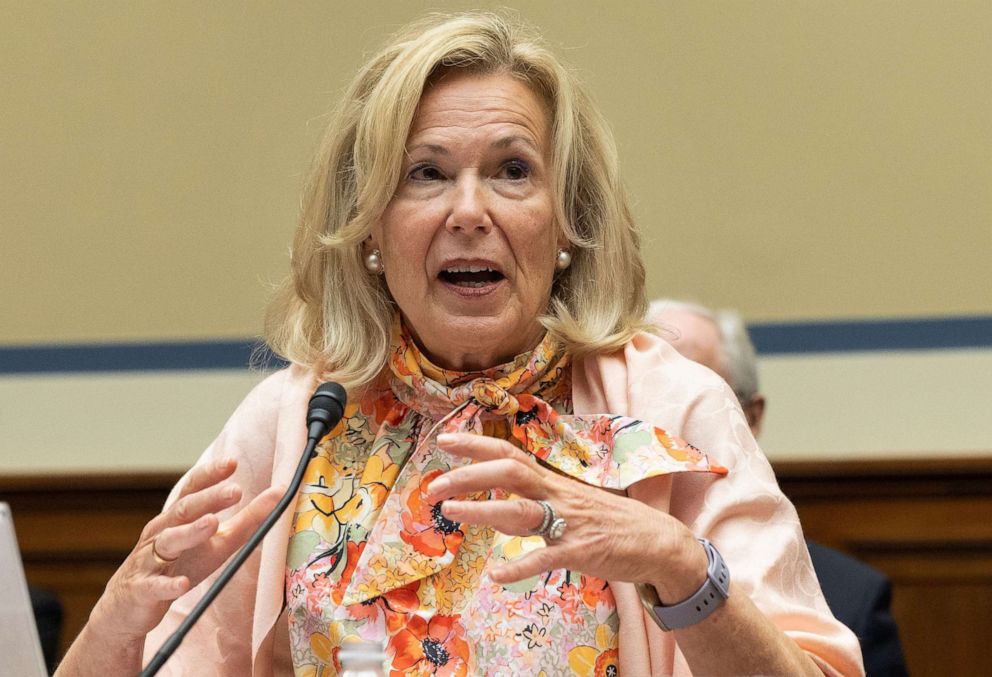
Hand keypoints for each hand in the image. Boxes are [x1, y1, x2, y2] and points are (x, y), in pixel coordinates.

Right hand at [91, 457, 282, 640]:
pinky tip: (183, 584)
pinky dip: (168, 584)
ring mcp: (149, 560)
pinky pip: (155, 586)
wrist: (131, 605)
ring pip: (168, 541)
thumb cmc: (180, 565)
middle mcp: (161, 532)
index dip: (210, 474)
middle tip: (235, 490)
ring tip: (212, 523)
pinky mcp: (142, 589)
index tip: (232, 462)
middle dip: (209, 498)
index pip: (192, 488)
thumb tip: (280, 493)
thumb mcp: (217, 542)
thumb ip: (247, 520)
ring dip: (191, 532)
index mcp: (178, 517)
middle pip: (184, 510)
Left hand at [426, 432, 706, 602]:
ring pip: (521, 511)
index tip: (444, 439)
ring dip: (483, 512)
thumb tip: (506, 491)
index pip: (510, 453)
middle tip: (434, 485)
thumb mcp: (573, 498)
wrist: (659, 542)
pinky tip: (497, 576)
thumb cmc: (612, 521)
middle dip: (469, 475)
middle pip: (509, 472)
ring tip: (450, 514)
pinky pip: (545, 558)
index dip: (477, 444)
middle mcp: (558, 495)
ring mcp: (569, 522)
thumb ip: (541, 494)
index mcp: (553, 482)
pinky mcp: (580, 551)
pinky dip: (520, 567)